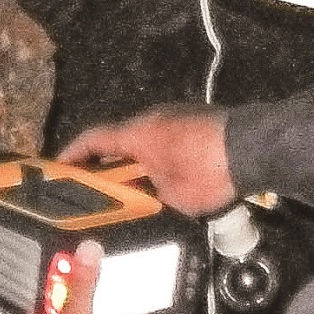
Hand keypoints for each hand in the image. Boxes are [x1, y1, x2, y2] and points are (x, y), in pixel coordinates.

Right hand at [54, 105, 235, 214]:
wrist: (255, 147)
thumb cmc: (207, 172)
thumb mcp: (172, 197)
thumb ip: (150, 195)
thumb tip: (146, 195)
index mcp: (137, 133)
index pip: (94, 139)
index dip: (73, 153)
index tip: (58, 166)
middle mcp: (152, 118)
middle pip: (119, 139)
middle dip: (106, 163)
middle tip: (96, 185)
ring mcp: (177, 116)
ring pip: (144, 140)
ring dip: (135, 161)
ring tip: (132, 187)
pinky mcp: (197, 121)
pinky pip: (166, 139)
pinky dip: (156, 157)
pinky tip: (164, 177)